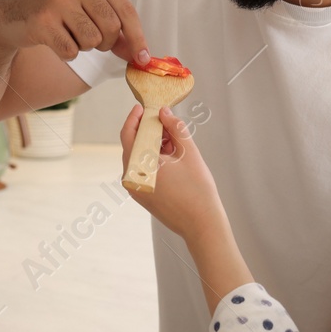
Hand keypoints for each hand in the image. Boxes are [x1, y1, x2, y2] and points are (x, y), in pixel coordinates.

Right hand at [0, 0, 149, 64]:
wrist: (15, 13)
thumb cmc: (60, 13)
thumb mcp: (89, 11)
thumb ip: (115, 29)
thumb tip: (138, 55)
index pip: (126, 10)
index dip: (137, 37)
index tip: (143, 58)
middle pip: (111, 28)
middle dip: (104, 43)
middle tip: (89, 39)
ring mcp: (58, 0)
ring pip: (92, 41)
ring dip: (83, 47)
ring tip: (68, 34)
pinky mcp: (43, 20)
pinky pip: (71, 51)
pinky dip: (66, 53)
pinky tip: (55, 40)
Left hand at [119, 105, 225, 245]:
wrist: (202, 224)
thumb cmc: (197, 189)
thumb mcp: (188, 152)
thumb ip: (175, 127)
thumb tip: (163, 112)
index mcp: (138, 166)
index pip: (128, 135)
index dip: (134, 118)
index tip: (142, 107)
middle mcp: (131, 178)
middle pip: (133, 146)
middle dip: (147, 132)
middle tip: (165, 123)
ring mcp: (135, 189)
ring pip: (138, 159)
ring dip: (152, 146)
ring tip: (174, 142)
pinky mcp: (142, 196)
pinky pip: (142, 171)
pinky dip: (153, 160)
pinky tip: (172, 158)